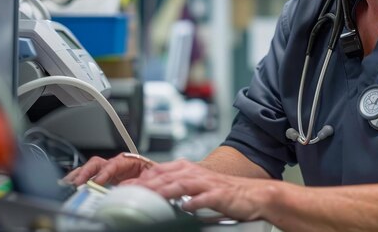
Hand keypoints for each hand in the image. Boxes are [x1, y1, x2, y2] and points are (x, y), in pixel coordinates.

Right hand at [63, 153, 153, 185]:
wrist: (157, 181)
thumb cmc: (154, 177)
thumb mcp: (150, 178)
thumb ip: (140, 182)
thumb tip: (126, 187)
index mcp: (128, 161)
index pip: (114, 164)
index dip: (104, 172)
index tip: (97, 181)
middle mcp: (115, 165)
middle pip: (97, 163)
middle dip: (86, 172)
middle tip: (78, 183)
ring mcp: (108, 172)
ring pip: (90, 169)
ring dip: (78, 176)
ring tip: (68, 184)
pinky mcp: (103, 181)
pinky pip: (87, 178)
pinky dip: (77, 181)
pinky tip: (70, 186)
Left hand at [121, 159, 274, 221]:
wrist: (253, 194)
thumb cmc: (225, 192)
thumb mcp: (197, 186)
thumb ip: (178, 187)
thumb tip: (156, 193)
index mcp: (188, 169)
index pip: (159, 171)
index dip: (140, 178)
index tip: (123, 186)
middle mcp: (196, 173)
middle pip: (165, 176)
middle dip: (145, 184)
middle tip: (127, 192)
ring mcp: (207, 183)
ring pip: (180, 184)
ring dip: (162, 190)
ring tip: (147, 197)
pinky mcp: (219, 194)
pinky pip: (204, 198)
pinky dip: (194, 202)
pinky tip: (185, 207)